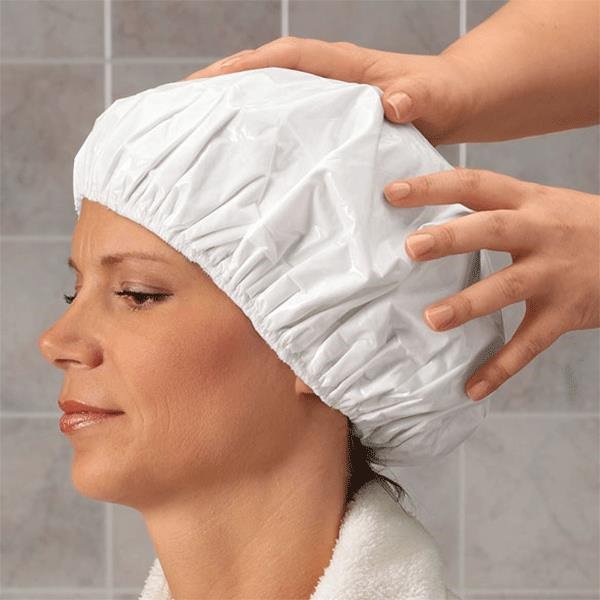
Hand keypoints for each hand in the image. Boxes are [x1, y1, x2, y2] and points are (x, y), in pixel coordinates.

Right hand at [181, 35, 474, 146]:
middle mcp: (331, 76)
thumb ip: (418, 97)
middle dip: (227, 83)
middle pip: (267, 71)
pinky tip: (250, 153)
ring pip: (274, 94)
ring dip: (240, 106)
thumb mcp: (437, 97)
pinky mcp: (332, 118)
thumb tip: (393, 103)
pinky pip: (291, 118)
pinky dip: (266, 128)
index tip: (209, 81)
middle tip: (185, 106)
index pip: (288, 57)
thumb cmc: (446, 97)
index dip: (248, 66)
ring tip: (203, 130)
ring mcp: (329, 96)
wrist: (456, 102)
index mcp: (346, 65)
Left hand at [383, 168, 599, 400]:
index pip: (475, 185)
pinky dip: (501, 367)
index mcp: (528, 201)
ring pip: (507, 287)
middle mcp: (540, 232)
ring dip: (468, 304)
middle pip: (491, 230)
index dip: (433, 186)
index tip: (394, 191)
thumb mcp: (543, 204)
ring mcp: (554, 274)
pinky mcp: (565, 313)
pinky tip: (473, 388)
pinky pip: (529, 343)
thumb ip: (497, 209)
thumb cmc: (580, 227)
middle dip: (451, 238)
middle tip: (412, 248)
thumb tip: (435, 216)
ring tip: (433, 319)